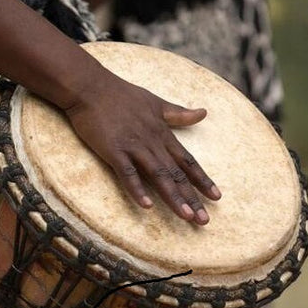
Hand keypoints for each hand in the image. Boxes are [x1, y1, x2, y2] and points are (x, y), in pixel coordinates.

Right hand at [63, 72, 220, 224]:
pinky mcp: (114, 150)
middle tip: (204, 221)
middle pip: (176, 173)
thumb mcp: (155, 102)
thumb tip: (204, 113)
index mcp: (162, 132)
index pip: (187, 160)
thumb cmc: (122, 94)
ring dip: (173, 196)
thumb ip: (178, 113)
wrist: (91, 86)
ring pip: (158, 175)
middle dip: (192, 197)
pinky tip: (147, 205)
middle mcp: (152, 141)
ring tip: (186, 216)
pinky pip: (128, 173)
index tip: (216, 197)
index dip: (202, 179)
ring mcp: (133, 146)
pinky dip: (137, 188)